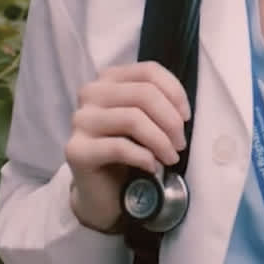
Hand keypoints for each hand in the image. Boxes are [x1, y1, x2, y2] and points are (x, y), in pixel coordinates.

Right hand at [63, 61, 191, 231]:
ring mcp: (81, 121)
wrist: (104, 192)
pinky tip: (152, 167)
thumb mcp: (147, 121)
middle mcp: (90, 93)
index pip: (148, 71)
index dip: (174, 92)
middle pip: (143, 94)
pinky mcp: (77, 150)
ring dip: (160, 141)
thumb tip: (181, 111)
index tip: (186, 117)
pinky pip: (119, 147)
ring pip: (132, 119)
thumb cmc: (129, 152)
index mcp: (108, 79)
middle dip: (170, 120)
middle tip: (180, 144)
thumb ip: (159, 104)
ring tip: (171, 158)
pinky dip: (144, 157)